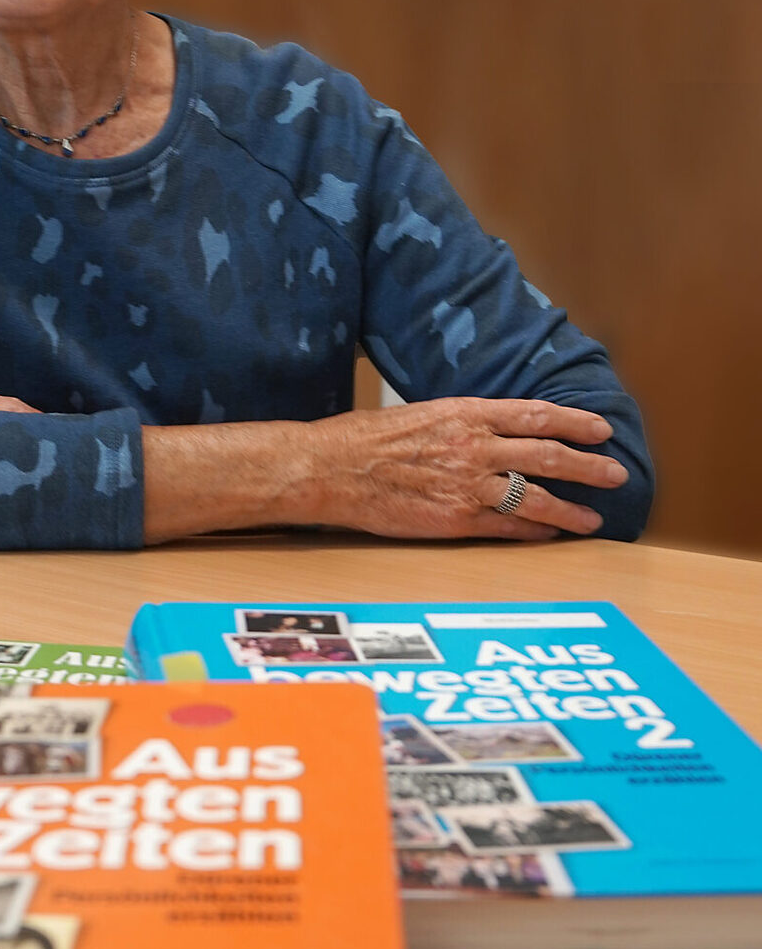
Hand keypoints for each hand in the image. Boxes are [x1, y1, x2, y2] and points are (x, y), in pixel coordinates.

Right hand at [306, 398, 628, 539]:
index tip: (601, 429)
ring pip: (534, 496)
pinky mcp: (454, 519)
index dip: (574, 422)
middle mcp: (473, 446)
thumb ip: (462, 423)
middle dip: (587, 466)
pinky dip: (534, 531)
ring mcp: (466, 484)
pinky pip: (506, 527)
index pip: (535, 415)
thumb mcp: (422, 415)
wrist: (332, 469)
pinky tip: (551, 535)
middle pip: (546, 455)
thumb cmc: (367, 440)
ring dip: (570, 508)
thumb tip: (492, 431)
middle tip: (616, 473)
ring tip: (594, 518)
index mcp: (465, 413)